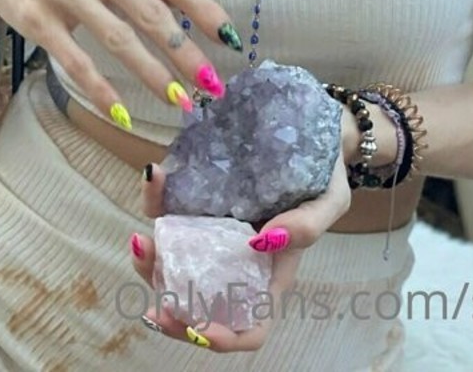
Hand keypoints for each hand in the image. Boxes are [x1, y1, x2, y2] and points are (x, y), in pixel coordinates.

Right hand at [0, 0, 238, 123]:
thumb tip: (194, 8)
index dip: (205, 12)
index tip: (230, 41)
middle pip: (151, 14)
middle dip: (186, 54)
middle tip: (213, 86)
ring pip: (118, 41)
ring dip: (154, 76)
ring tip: (181, 102)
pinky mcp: (36, 17)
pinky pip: (75, 61)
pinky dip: (102, 90)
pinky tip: (123, 112)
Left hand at [128, 149, 352, 351]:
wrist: (313, 133)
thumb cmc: (325, 179)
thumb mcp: (330, 201)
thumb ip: (308, 225)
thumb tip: (263, 242)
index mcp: (268, 276)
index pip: (246, 326)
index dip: (220, 338)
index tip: (198, 328)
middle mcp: (235, 261)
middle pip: (199, 302)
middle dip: (171, 308)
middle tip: (153, 306)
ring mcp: (213, 233)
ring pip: (174, 263)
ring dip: (151, 262)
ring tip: (141, 244)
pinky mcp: (199, 201)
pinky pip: (171, 210)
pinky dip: (157, 200)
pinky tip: (155, 178)